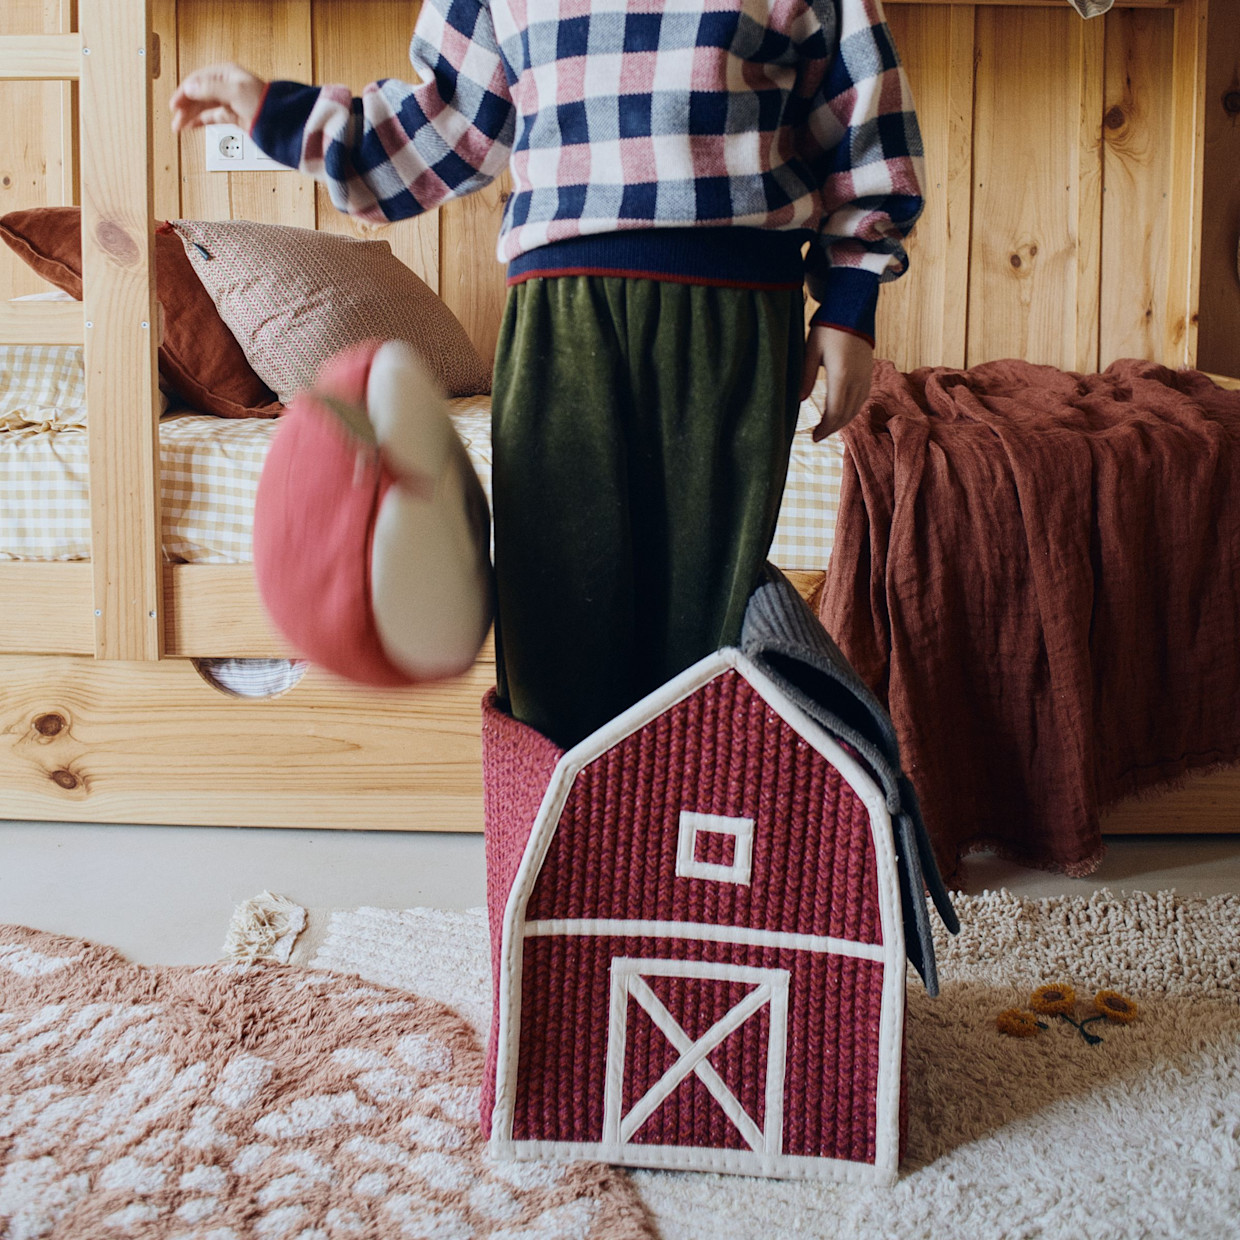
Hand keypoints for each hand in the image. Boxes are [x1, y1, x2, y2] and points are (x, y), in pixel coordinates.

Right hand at [170, 63, 267, 133]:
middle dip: (186, 107)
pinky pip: (213, 117)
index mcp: (226, 74)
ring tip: (179, 126)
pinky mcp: (235, 116)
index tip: (174, 105)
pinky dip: (202, 121)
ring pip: (204, 107)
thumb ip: (210, 88)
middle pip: (199, 94)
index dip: (184, 92)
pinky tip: (192, 126)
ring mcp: (231, 101)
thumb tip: (190, 88)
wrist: (284, 123)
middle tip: (175, 120)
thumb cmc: (266, 103)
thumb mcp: (235, 91)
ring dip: (191, 116)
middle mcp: (227, 86)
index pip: (198, 80)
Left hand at [800, 324, 874, 440]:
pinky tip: (842, 414)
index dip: (825, 428)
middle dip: (832, 428)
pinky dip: (852, 410)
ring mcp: (866, 376)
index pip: (835, 412)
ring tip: (827, 428)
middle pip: (846, 414)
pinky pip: (862, 398)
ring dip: (842, 422)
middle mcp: (857, 379)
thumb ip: (806, 376)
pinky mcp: (869, 372)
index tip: (814, 437)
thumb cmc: (828, 327)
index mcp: (842, 375)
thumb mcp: (811, 349)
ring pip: (857, 408)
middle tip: (817, 437)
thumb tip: (799, 401)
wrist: (853, 309)